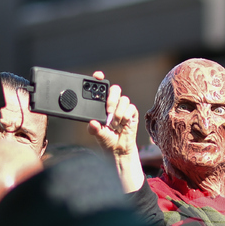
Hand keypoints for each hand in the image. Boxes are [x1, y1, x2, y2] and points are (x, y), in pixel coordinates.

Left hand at [87, 71, 143, 192]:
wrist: (118, 149)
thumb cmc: (106, 139)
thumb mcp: (97, 134)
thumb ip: (93, 128)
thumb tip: (92, 123)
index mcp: (102, 104)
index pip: (101, 88)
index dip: (100, 79)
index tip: (98, 76)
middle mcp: (113, 103)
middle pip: (115, 89)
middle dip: (112, 98)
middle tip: (107, 109)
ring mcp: (123, 107)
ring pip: (124, 100)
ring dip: (118, 113)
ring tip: (114, 124)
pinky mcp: (132, 113)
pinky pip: (131, 108)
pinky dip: (126, 116)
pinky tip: (123, 124)